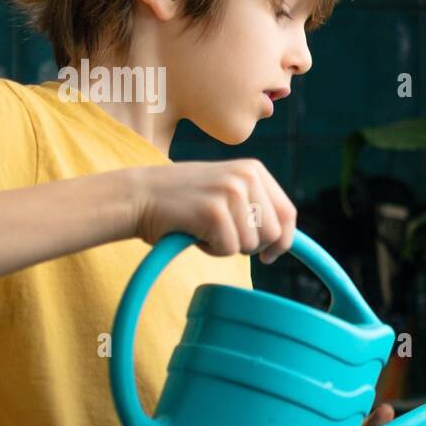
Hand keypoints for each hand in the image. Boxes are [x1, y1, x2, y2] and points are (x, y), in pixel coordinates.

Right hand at [129, 159, 296, 263]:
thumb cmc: (181, 202)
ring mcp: (231, 192)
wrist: (137, 195)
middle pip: (274, 233)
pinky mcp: (214, 211)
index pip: (288, 213)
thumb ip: (254, 207)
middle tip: (222, 237)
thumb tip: (285, 241)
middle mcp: (247, 176)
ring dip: (227, 247)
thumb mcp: (225, 192)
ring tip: (204, 228)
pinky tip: (194, 231)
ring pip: (251, 244)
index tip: (270, 255)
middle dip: (251, 246)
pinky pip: (228, 249)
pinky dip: (211, 250)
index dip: (283, 240)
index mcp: (254, 170)